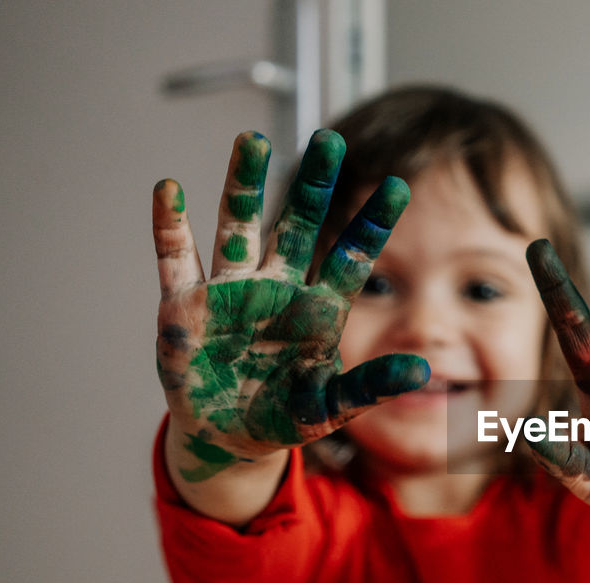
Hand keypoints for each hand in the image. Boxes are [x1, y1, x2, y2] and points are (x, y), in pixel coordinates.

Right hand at [152, 130, 427, 482]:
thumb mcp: (331, 406)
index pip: (351, 258)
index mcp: (316, 310)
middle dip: (313, 187)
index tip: (398, 185)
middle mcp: (276, 289)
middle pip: (297, 227)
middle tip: (330, 139)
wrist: (229, 437)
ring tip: (252, 141)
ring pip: (238, 228)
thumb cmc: (286, 416)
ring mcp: (230, 293)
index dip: (372, 224)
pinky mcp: (185, 308)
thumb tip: (422, 371)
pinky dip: (170, 226)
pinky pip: (176, 260)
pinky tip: (167, 188)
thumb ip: (371, 387)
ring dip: (243, 187)